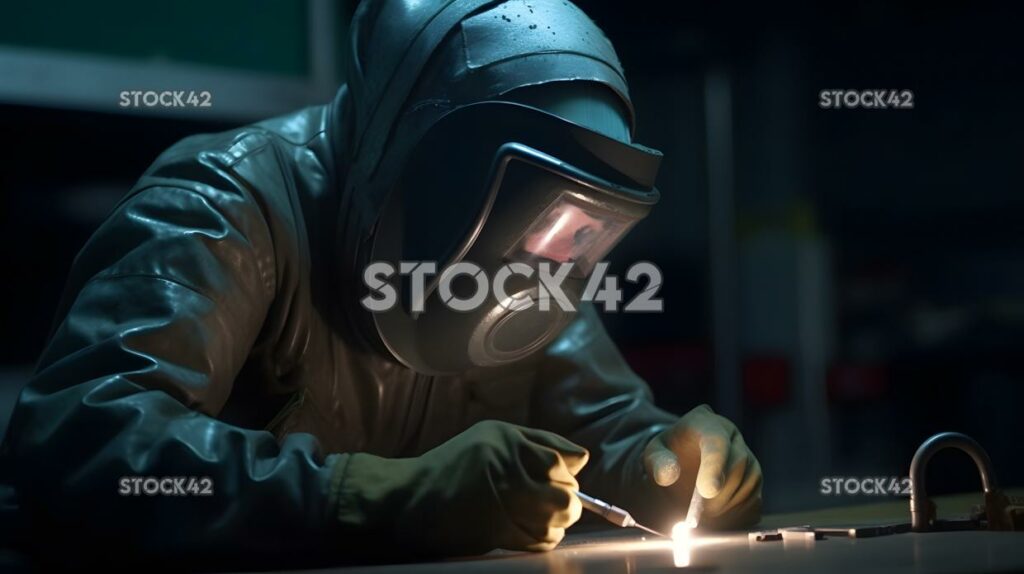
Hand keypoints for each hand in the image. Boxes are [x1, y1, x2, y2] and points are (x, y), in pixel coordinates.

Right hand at [336, 420, 588, 554]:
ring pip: (555, 522)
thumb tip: (581, 459)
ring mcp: (503, 506)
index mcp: (509, 444)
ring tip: (541, 514)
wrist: (411, 499)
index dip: (566, 473)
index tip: (559, 478)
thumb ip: (539, 441)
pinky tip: (530, 527)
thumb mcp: (494, 435)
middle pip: (565, 496)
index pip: (562, 462)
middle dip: (567, 500)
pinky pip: (540, 541)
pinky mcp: (497, 534)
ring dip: (557, 521)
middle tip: (553, 500)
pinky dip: (544, 537)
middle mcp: (508, 473)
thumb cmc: (454, 464)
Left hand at [642, 404, 761, 528]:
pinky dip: (737, 512)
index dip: (714, 466)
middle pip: (738, 463)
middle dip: (720, 492)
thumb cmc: (668, 456)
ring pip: (749, 482)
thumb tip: (667, 475)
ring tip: (704, 513)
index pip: (717, 440)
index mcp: (705, 422)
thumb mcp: (654, 454)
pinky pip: (754, 498)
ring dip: (728, 504)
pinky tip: (717, 515)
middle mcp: (731, 435)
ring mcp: (747, 455)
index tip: (707, 491)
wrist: (682, 465)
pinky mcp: (753, 478)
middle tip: (699, 513)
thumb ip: (657, 463)